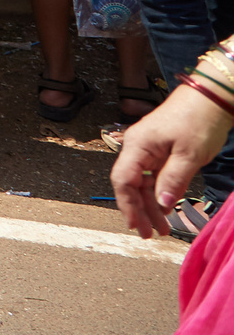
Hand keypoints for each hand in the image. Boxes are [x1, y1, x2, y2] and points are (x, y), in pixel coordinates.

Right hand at [112, 83, 233, 237]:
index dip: (128, 205)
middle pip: (131, 184)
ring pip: (143, 183)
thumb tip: (161, 205)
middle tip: (148, 235)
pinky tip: (166, 209)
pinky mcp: (160, 151)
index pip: (123, 180)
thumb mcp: (188, 155)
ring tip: (162, 228)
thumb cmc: (198, 122)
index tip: (136, 226)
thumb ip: (173, 181)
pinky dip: (159, 194)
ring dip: (151, 205)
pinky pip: (154, 176)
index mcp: (138, 146)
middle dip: (138, 210)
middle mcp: (137, 148)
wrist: (210, 99)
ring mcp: (148, 149)